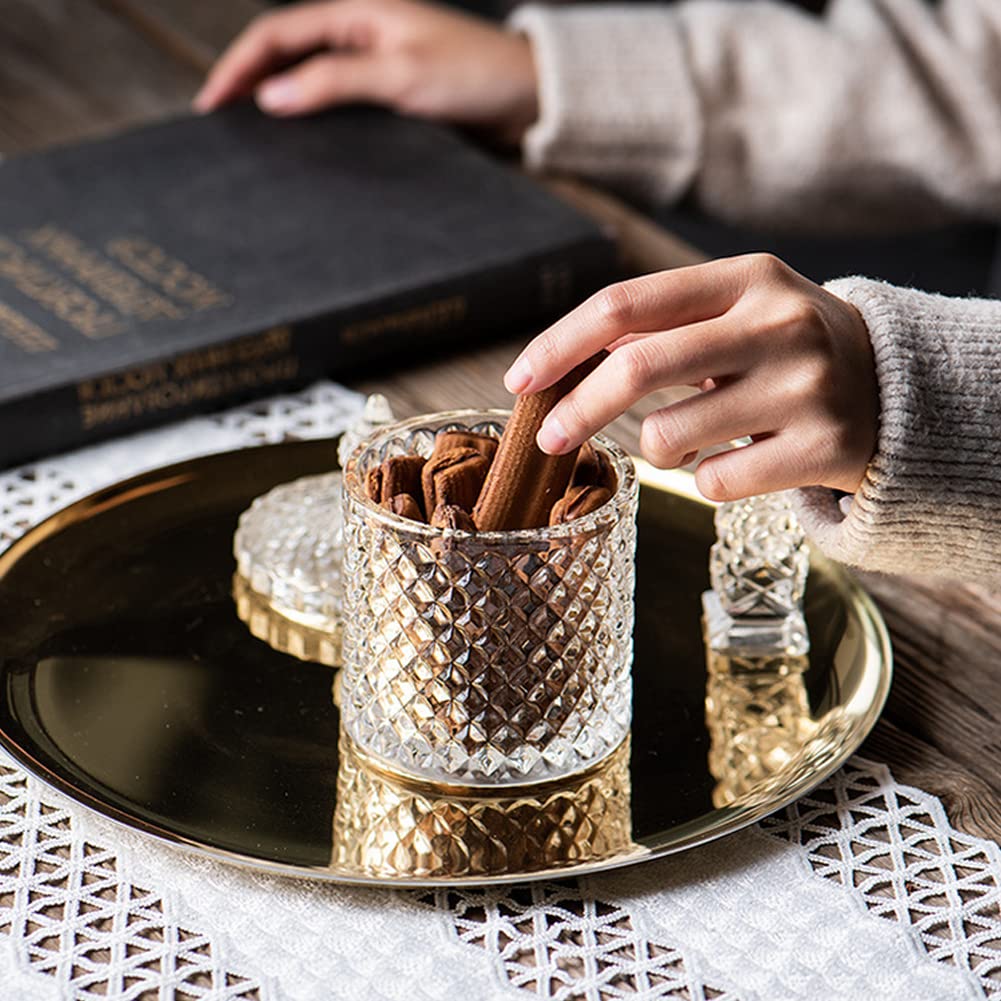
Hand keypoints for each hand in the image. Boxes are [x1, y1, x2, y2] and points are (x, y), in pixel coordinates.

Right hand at [193, 0, 538, 142]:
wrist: (529, 100)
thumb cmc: (475, 77)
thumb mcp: (400, 76)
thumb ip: (335, 82)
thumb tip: (271, 96)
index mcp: (359, 12)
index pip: (278, 32)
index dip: (239, 64)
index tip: (212, 102)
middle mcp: (363, 33)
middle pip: (288, 52)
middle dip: (249, 82)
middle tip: (221, 123)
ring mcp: (378, 64)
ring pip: (312, 79)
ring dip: (280, 102)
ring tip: (252, 136)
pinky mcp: (394, 96)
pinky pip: (342, 104)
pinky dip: (316, 120)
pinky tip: (306, 145)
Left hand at [504, 254, 878, 499]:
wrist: (898, 392)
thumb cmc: (788, 351)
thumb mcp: (738, 313)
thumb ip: (661, 327)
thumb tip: (567, 359)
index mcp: (747, 278)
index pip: (626, 303)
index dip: (560, 343)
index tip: (520, 379)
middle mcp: (779, 323)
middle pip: (637, 368)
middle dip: (577, 410)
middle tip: (549, 439)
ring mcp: (805, 386)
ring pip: (668, 436)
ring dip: (657, 449)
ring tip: (691, 439)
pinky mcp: (822, 448)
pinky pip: (712, 483)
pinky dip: (705, 480)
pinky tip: (741, 460)